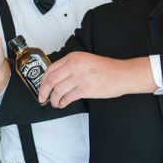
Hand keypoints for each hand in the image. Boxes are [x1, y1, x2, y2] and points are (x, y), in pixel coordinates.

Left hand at [38, 52, 156, 107]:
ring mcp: (79, 77)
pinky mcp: (85, 89)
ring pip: (58, 90)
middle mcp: (74, 65)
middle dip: (43, 91)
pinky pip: (68, 97)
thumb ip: (71, 67)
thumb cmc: (106, 69)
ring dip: (53, 99)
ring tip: (55, 103)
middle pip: (51, 80)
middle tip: (42, 97)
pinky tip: (63, 104)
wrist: (121, 74)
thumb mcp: (85, 61)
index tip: (41, 87)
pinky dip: (62, 102)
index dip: (43, 80)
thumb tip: (56, 79)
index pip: (51, 69)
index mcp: (73, 58)